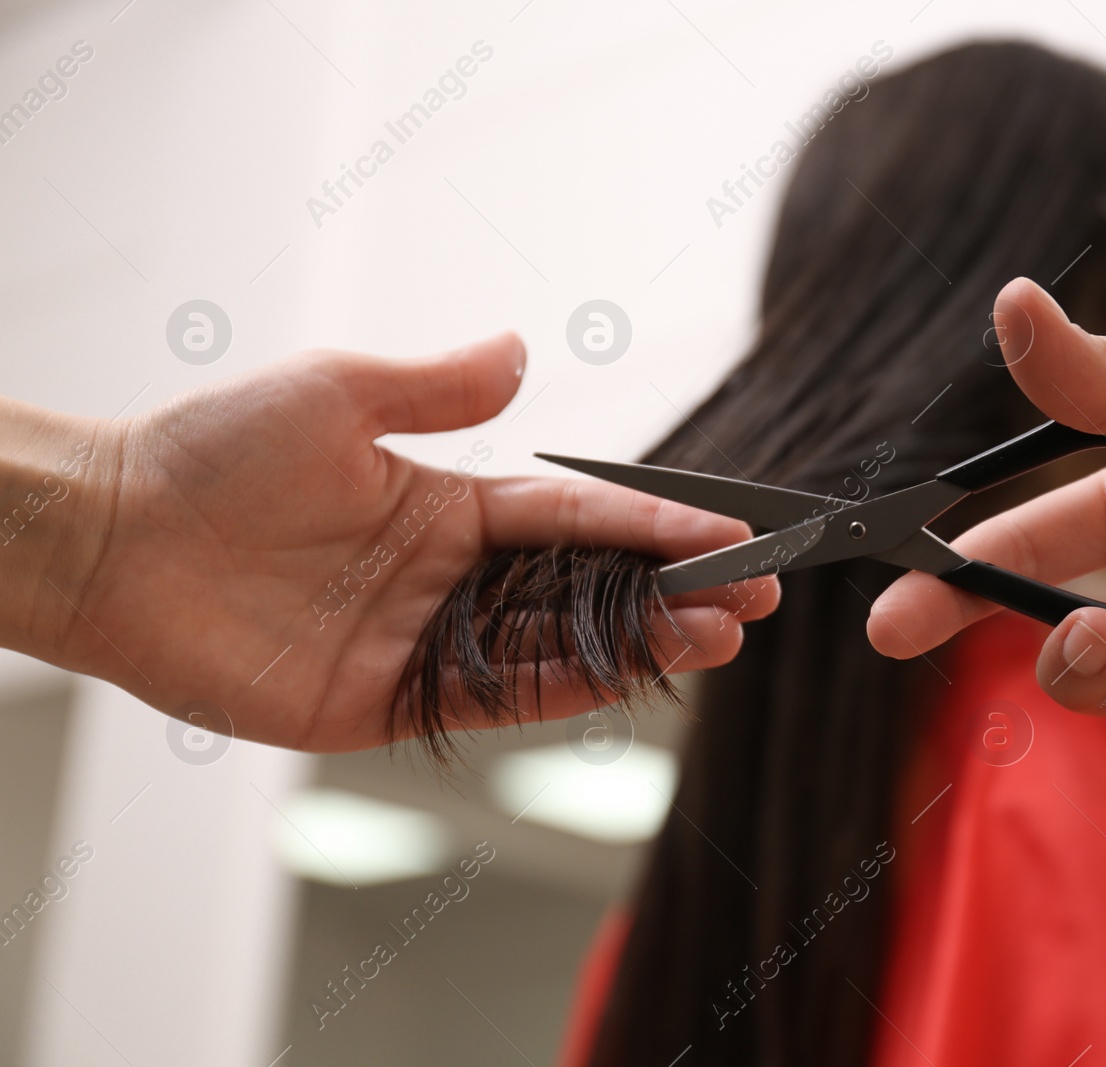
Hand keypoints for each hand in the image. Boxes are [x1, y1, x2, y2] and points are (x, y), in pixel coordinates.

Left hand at [28, 334, 776, 751]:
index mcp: (449, 502)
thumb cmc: (213, 452)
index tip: (732, 531)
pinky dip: (566, 691)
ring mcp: (425, 643)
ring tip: (721, 635)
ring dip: (641, 644)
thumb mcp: (337, 394)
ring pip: (557, 647)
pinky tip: (630, 680)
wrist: (112, 539)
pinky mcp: (387, 704)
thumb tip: (524, 347)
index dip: (658, 522)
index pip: (580, 513)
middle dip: (675, 591)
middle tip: (757, 594)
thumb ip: (439, 387)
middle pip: (587, 587)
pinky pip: (493, 699)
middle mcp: (450, 577)